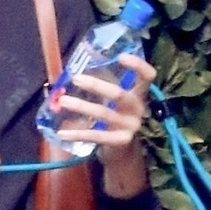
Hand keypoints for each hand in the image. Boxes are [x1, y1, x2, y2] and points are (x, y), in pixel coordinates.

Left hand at [50, 53, 152, 198]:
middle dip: (96, 85)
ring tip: (63, 101)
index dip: (138, 65)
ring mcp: (130, 126)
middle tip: (76, 78)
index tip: (121, 56)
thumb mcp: (116, 103)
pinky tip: (62, 132)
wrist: (123, 153)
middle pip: (119, 94)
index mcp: (139, 95)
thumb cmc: (115, 120)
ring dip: (81, 106)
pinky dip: (77, 133)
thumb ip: (104, 89)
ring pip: (103, 113)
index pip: (148, 76)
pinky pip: (96, 136)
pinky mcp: (120, 141)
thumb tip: (75, 72)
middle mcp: (138, 110)